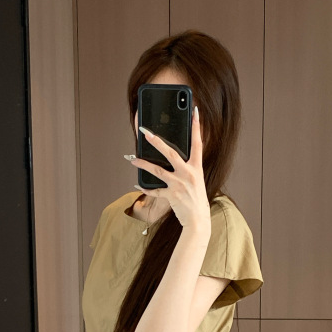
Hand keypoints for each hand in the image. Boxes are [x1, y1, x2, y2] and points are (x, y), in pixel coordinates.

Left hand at [129, 105, 210, 234]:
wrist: (198, 221)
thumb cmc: (197, 200)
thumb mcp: (196, 180)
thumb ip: (187, 168)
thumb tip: (173, 158)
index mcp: (196, 168)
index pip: (198, 143)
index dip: (197, 126)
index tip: (195, 111)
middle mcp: (188, 174)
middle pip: (170, 153)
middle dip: (157, 141)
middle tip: (145, 132)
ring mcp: (179, 184)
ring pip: (158, 170)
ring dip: (143, 163)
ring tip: (132, 158)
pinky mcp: (171, 195)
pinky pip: (155, 190)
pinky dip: (145, 188)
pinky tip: (137, 183)